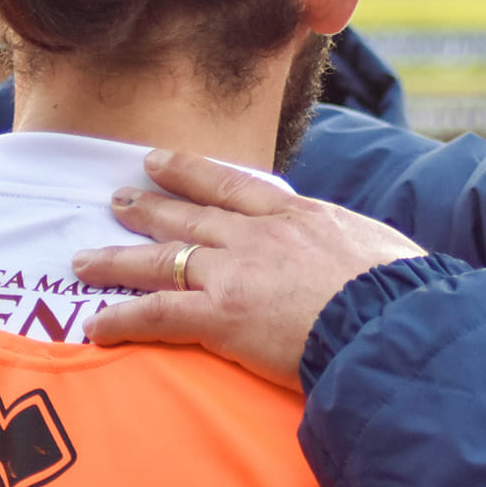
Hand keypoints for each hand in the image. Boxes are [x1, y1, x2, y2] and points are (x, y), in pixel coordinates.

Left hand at [77, 148, 424, 389]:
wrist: (390, 318)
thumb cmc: (402, 292)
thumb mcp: (385, 251)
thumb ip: (359, 251)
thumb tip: (376, 261)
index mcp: (299, 217)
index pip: (236, 188)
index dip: (193, 174)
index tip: (162, 161)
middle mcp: (257, 236)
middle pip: (189, 217)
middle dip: (149, 206)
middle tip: (116, 198)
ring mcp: (234, 273)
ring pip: (160, 260)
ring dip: (118, 258)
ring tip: (84, 258)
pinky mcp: (220, 316)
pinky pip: (157, 315)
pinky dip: (122, 318)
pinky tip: (95, 325)